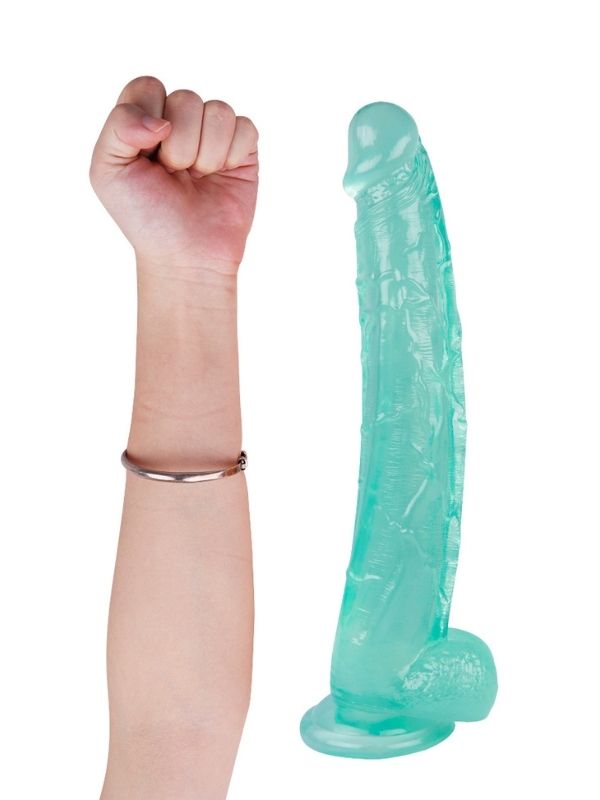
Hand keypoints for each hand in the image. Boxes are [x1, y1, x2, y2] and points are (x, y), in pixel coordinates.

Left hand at [89, 75, 258, 275]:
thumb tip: (162, 122)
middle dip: (179, 146)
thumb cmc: (145, 218)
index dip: (148, 118)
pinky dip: (232, 155)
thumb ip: (118, 127)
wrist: (186, 256)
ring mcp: (213, 135)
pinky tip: (222, 176)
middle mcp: (179, 122)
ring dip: (206, 153)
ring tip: (197, 179)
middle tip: (174, 175)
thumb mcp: (108, 172)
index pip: (148, 86)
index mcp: (143, 120)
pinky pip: (245, 127)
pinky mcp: (243, 151)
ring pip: (218, 110)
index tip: (145, 155)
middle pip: (185, 98)